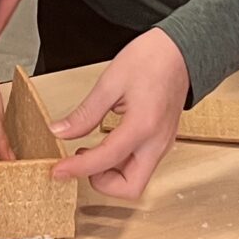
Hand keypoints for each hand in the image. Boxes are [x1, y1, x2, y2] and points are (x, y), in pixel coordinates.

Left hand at [49, 29, 188, 197]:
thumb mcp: (110, 83)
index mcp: (143, 126)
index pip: (105, 160)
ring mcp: (162, 144)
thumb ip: (85, 114)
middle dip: (101, 183)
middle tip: (80, 163)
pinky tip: (104, 147)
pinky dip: (120, 164)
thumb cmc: (151, 59)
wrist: (180, 50)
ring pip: (136, 179)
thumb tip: (61, 132)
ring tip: (90, 151)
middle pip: (130, 188)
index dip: (77, 169)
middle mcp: (157, 142)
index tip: (58, 170)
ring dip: (110, 174)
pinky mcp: (161, 141)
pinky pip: (140, 165)